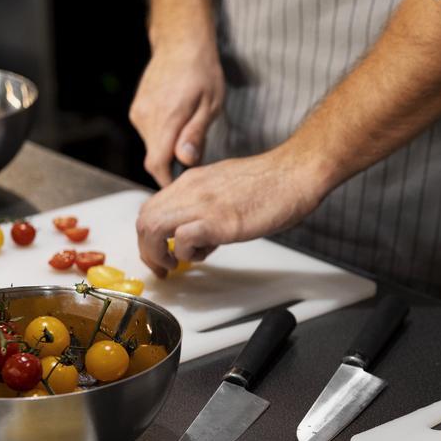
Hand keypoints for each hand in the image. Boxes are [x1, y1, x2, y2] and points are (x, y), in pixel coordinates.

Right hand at [129, 40, 224, 185]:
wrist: (180, 44)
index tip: (184, 189)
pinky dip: (163, 137)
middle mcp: (146, 118)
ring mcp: (138, 113)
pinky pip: (149, 134)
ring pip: (152, 146)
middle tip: (196, 163)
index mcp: (166, 119)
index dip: (169, 182)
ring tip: (191, 138)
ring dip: (169, 150)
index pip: (158, 164)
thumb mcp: (210, 106)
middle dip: (173, 167)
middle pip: (154, 159)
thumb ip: (196, 134)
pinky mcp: (137, 109)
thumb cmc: (202, 73)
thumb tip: (185, 160)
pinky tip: (180, 125)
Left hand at [135, 146, 329, 276]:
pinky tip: (204, 255)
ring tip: (174, 266)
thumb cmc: (273, 183)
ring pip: (153, 227)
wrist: (295, 174)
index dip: (149, 235)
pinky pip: (182, 240)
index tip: (161, 252)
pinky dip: (185, 254)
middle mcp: (190, 190)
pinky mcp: (218, 221)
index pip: (152, 207)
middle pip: (144, 219)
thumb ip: (209, 205)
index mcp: (192, 181)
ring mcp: (202, 204)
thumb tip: (203, 230)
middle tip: (161, 267)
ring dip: (157, 254)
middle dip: (147, 250)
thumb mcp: (228, 188)